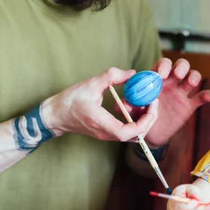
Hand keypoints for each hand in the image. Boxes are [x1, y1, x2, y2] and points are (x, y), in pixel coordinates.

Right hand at [41, 67, 157, 141]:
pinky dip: (136, 121)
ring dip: (144, 121)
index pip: (128, 133)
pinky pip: (127, 132)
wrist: (56, 115)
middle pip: (136, 136)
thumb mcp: (90, 84)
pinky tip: (134, 106)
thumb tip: (133, 73)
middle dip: (149, 120)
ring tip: (145, 103)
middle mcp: (106, 133)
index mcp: (101, 123)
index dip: (144, 122)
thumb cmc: (69, 100)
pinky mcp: (108, 132)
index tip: (151, 106)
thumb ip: (111, 76)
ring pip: (133, 136)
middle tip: (153, 102)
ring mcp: (107, 135)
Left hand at [124, 58, 209, 146]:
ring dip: (194, 76)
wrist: (151, 134)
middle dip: (180, 67)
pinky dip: (206, 95)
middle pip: (180, 66)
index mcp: (157, 80)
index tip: (160, 74)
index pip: (162, 65)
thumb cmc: (140, 117)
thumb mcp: (133, 111)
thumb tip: (120, 104)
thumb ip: (128, 105)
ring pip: (193, 77)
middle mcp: (171, 83)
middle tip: (177, 75)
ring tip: (190, 84)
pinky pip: (201, 97)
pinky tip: (207, 96)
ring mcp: (182, 93)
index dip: (163, 66)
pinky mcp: (190, 105)